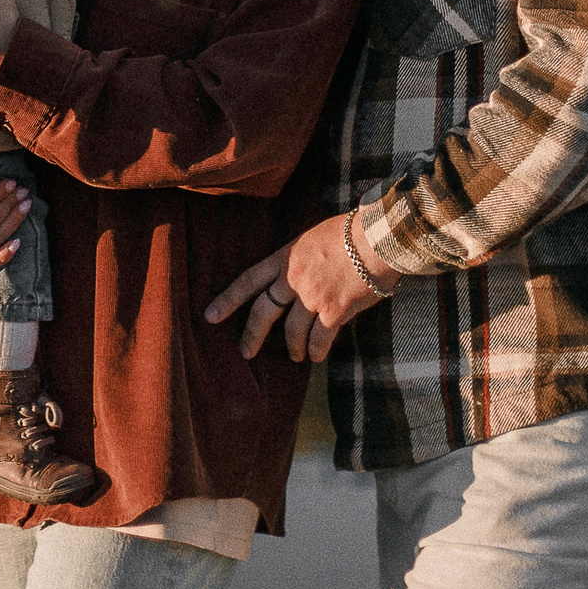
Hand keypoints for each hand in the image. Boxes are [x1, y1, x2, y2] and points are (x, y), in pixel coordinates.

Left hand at [203, 211, 390, 361]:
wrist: (378, 238)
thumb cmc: (350, 231)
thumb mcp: (312, 237)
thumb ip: (298, 258)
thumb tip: (293, 277)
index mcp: (284, 256)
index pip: (247, 280)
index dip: (227, 300)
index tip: (209, 317)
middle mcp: (293, 278)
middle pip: (263, 312)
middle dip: (251, 335)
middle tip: (245, 352)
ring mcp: (313, 296)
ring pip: (292, 331)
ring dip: (292, 347)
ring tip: (295, 356)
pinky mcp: (334, 311)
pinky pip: (320, 339)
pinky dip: (317, 351)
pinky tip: (316, 357)